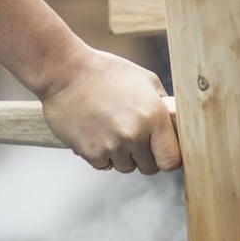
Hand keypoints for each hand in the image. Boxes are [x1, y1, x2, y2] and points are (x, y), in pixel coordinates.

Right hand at [40, 47, 180, 173]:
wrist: (65, 72)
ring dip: (123, 155)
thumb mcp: (145, 80)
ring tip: (113, 130)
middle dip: (145, 156)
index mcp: (154, 117)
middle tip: (135, 137)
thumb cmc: (106, 72)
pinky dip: (102, 154)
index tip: (163, 152)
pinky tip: (97, 132)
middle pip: (150, 168)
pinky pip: (104, 165)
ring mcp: (112, 146)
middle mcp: (135, 135)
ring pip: (126, 167)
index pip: (172, 160)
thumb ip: (163, 105)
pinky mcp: (91, 153)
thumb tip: (174, 123)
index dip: (169, 158)